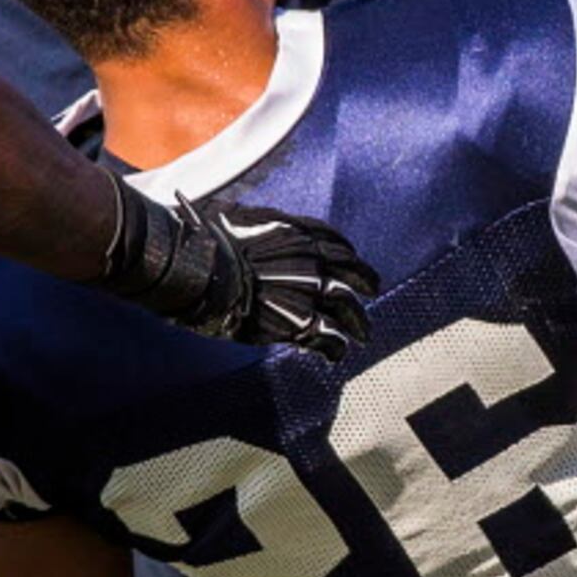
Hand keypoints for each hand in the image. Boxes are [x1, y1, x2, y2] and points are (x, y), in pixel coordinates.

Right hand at [99, 183, 378, 361]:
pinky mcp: (299, 323)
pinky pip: (328, 339)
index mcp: (301, 234)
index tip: (353, 264)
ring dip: (358, 323)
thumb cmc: (214, 241)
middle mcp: (313, 260)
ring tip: (362, 335)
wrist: (204, 269)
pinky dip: (335, 348)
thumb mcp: (246, 221)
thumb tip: (259, 229)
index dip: (349, 257)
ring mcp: (309, 292)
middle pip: (353, 274)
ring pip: (348, 309)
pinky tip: (336, 355)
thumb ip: (267, 230)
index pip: (337, 244)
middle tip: (372, 293)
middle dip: (366, 284)